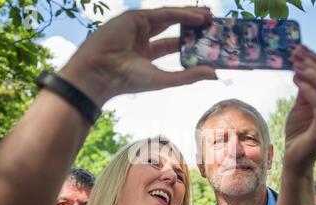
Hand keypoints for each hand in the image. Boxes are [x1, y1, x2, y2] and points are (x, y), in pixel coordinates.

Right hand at [58, 7, 216, 106]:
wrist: (100, 73)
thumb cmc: (128, 80)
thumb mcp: (164, 78)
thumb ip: (188, 75)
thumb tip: (214, 73)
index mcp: (146, 54)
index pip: (173, 45)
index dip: (191, 43)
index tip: (208, 42)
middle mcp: (142, 39)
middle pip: (173, 29)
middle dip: (192, 26)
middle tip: (212, 25)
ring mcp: (138, 27)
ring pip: (170, 18)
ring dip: (190, 16)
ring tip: (209, 17)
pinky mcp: (134, 17)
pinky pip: (163, 13)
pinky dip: (181, 14)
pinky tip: (198, 17)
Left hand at [284, 45, 315, 171]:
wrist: (294, 158)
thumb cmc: (299, 131)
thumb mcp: (301, 106)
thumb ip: (306, 89)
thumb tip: (302, 65)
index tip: (299, 49)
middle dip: (314, 64)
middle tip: (296, 54)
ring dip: (313, 75)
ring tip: (296, 65)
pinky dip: (310, 91)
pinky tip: (297, 80)